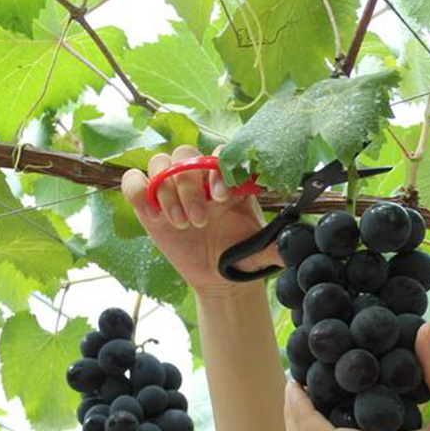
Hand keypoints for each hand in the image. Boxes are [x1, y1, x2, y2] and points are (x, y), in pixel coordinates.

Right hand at [120, 144, 283, 294]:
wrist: (217, 276)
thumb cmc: (240, 254)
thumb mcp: (259, 249)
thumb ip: (275, 245)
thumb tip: (295, 247)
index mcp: (226, 180)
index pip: (218, 155)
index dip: (218, 170)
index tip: (223, 197)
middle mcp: (198, 178)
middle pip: (185, 154)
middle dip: (190, 184)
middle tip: (200, 219)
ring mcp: (172, 188)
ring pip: (159, 163)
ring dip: (168, 192)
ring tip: (182, 224)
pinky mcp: (148, 203)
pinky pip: (134, 182)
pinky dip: (138, 192)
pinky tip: (154, 217)